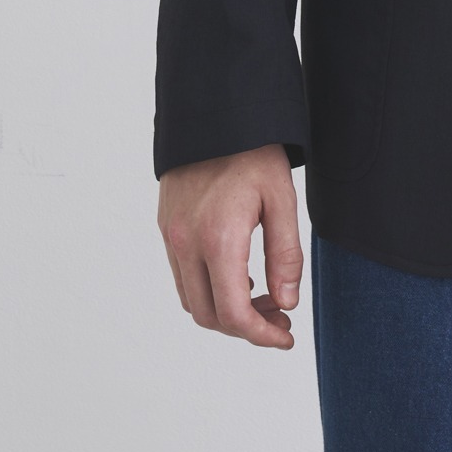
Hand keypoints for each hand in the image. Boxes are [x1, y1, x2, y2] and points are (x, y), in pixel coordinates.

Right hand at [157, 144, 303, 349]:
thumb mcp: (282, 199)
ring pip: (191, 300)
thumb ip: (286, 255)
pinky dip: (208, 289)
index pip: (233, 313)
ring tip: (263, 297)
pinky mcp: (166, 228)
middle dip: (246, 327)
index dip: (261, 335)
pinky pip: (182, 277)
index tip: (285, 336)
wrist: (215, 115)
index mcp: (218, 238)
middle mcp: (186, 243)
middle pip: (209, 315)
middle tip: (280, 316)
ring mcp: (171, 237)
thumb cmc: (253, 152)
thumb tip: (286, 302)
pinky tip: (237, 276)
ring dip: (225, 311)